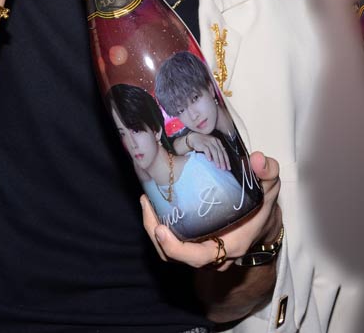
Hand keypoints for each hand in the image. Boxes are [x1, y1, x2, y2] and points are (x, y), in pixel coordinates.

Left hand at [141, 151, 281, 270]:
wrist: (262, 217)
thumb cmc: (263, 203)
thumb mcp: (270, 185)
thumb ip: (267, 172)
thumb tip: (257, 160)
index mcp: (230, 245)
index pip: (199, 257)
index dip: (177, 249)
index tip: (161, 230)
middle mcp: (212, 253)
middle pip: (175, 256)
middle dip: (156, 234)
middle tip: (147, 204)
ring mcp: (201, 248)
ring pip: (169, 251)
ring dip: (153, 229)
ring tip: (147, 200)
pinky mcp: (192, 241)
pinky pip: (170, 242)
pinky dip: (158, 226)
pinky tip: (153, 201)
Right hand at [187, 132, 230, 170]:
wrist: (194, 137)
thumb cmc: (203, 142)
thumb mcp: (212, 144)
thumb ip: (217, 150)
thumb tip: (224, 160)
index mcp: (218, 141)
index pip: (224, 152)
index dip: (227, 160)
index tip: (228, 167)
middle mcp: (214, 141)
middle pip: (220, 152)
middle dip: (222, 161)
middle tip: (223, 168)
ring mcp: (208, 142)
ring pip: (214, 151)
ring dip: (217, 160)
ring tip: (218, 166)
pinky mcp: (202, 143)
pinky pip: (206, 150)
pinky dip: (209, 155)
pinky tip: (210, 160)